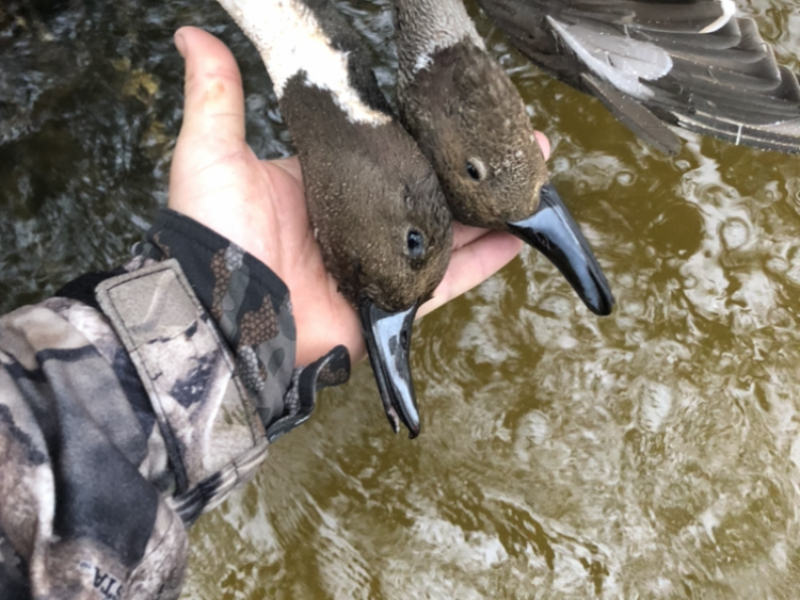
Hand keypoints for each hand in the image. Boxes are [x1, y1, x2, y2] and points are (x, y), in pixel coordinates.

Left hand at [168, 27, 549, 365]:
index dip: (429, 132)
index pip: (392, 149)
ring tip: (531, 182)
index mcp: (327, 182)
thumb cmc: (212, 233)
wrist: (219, 313)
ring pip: (448, 232)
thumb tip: (193, 34)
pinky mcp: (392, 302)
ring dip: (490, 209)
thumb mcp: (211, 153)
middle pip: (429, 189)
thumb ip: (217, 95)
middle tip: (518, 143)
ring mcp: (379, 263)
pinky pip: (447, 281)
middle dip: (472, 168)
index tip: (464, 111)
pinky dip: (484, 262)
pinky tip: (521, 238)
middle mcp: (360, 222)